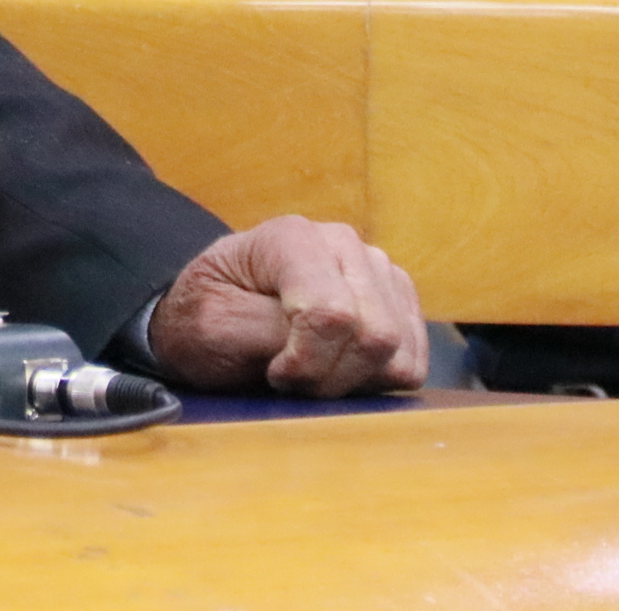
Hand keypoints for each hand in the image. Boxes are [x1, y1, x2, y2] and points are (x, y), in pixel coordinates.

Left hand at [147, 215, 427, 396]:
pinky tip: (337, 368)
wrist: (216, 317)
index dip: (307, 362)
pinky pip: (413, 363)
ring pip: (399, 353)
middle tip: (288, 379)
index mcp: (291, 237)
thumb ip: (267, 329)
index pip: (332, 313)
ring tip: (309, 371)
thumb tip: (327, 336)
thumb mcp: (211, 325)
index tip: (274, 372)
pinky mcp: (400, 303)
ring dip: (353, 381)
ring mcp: (377, 270)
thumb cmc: (206, 318)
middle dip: (330, 377)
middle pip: (376, 336)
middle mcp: (343, 243)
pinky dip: (376, 381)